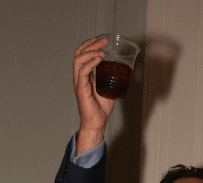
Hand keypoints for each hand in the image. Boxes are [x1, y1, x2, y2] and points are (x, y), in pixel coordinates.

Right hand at [73, 36, 115, 153]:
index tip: (102, 40)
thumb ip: (111, 80)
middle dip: (91, 44)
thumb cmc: (101, 108)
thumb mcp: (108, 89)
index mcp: (84, 74)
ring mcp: (79, 81)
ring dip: (91, 52)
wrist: (96, 122)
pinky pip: (83, 71)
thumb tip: (123, 73)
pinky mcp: (81, 88)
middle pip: (79, 52)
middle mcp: (79, 75)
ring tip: (103, 51)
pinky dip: (91, 63)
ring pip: (79, 59)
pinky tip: (99, 59)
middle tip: (104, 40)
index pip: (82, 53)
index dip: (90, 44)